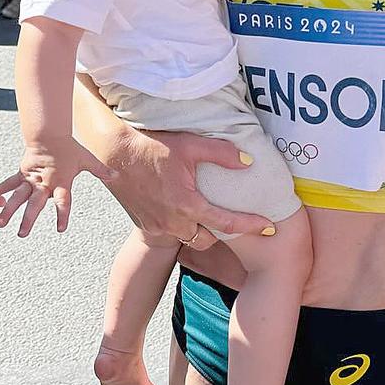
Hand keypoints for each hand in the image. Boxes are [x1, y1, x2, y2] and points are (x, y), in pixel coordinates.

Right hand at [0, 138, 116, 236]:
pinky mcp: (22, 173)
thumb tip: (117, 176)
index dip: (62, 215)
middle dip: (28, 220)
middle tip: (22, 234)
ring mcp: (31, 179)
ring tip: (1, 223)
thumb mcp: (87, 160)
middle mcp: (45, 184)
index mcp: (61, 183)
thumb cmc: (70, 148)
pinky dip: (0, 188)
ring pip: (19, 197)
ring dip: (9, 210)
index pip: (63, 202)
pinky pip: (10, 183)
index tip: (61, 228)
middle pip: (35, 205)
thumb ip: (101, 171)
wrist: (50, 134)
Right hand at [104, 128, 273, 249]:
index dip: (251, 226)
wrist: (114, 153)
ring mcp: (157, 225)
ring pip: (187, 238)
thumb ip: (222, 153)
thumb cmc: (153, 146)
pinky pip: (170, 232)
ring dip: (200, 230)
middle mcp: (172, 222)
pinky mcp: (145, 224)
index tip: (270, 227)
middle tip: (233, 218)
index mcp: (187, 205)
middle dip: (221, 233)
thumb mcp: (190, 144)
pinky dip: (181, 225)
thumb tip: (248, 161)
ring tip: (208, 214)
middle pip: (206, 240)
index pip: (227, 223)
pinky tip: (183, 209)